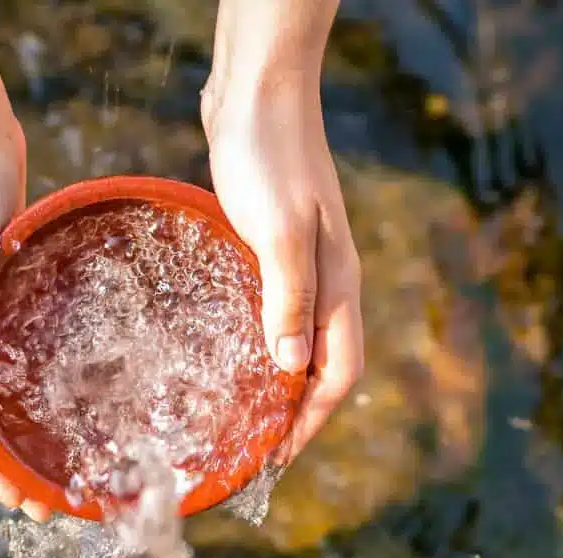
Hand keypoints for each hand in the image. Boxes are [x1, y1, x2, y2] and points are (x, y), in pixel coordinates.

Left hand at [203, 80, 364, 463]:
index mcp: (337, 284)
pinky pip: (273, 310)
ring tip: (239, 416)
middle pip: (322, 366)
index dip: (311, 422)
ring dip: (276, 381)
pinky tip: (223, 349)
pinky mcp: (272, 244)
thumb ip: (287, 299)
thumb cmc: (269, 156)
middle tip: (253, 451)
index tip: (276, 460)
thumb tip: (290, 370)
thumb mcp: (278, 232)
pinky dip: (257, 341)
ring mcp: (302, 262)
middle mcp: (327, 281)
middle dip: (296, 414)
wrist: (258, 91)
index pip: (339, 374)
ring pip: (297, 340)